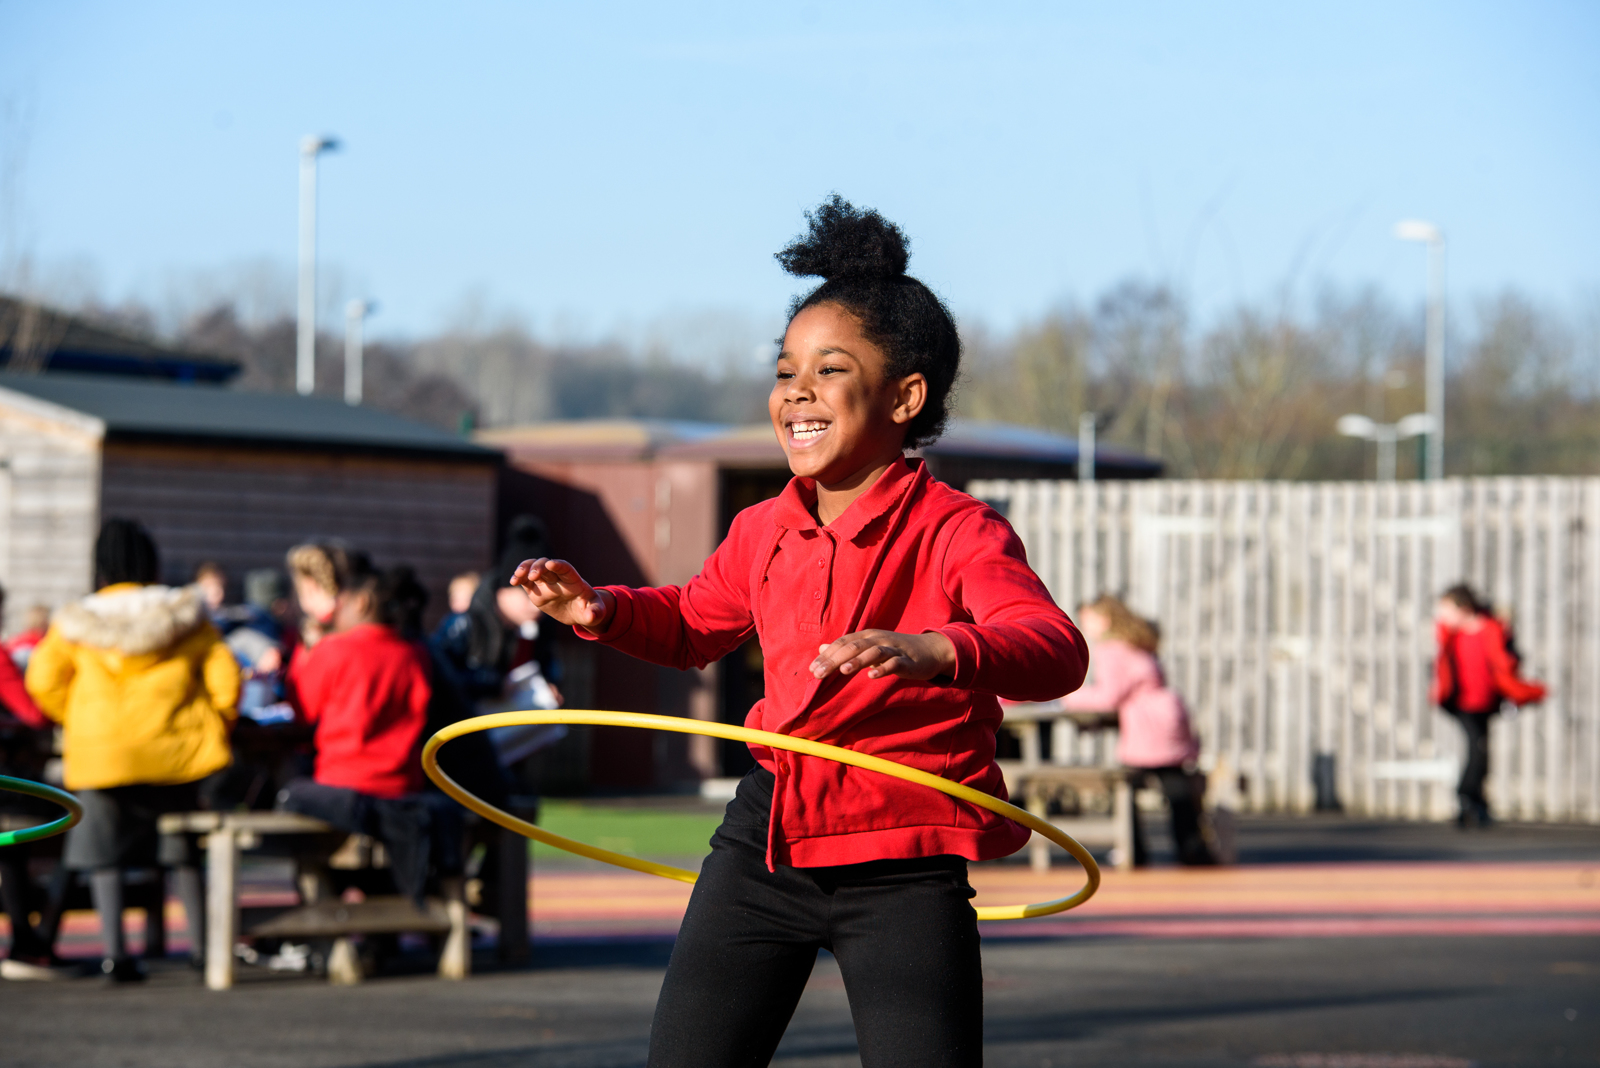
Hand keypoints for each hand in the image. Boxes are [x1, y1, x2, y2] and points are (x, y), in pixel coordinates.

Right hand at [509, 558, 613, 632]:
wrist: (579, 613)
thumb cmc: (590, 609)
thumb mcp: (597, 612)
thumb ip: (595, 613)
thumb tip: (591, 616)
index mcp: (573, 580)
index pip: (566, 568)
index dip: (559, 565)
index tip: (551, 564)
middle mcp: (558, 578)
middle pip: (547, 565)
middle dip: (539, 567)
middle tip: (533, 575)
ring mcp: (546, 583)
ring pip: (533, 568)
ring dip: (525, 568)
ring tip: (518, 576)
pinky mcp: (536, 590)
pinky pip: (526, 581)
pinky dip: (519, 578)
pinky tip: (513, 581)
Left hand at [810, 630, 955, 681]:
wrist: (929, 651)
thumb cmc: (895, 651)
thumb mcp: (869, 647)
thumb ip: (846, 649)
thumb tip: (822, 649)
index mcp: (867, 636)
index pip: (843, 643)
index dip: (827, 656)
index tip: (812, 670)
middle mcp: (878, 639)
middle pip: (853, 647)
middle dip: (835, 660)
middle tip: (819, 673)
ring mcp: (894, 649)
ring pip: (873, 652)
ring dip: (857, 660)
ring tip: (843, 670)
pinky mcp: (908, 660)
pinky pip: (895, 663)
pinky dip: (883, 668)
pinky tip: (872, 676)